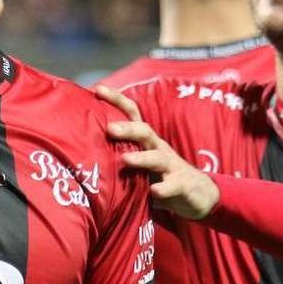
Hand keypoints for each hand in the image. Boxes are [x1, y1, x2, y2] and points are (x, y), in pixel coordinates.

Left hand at [97, 86, 219, 219]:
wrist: (200, 194)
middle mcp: (158, 148)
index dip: (117, 100)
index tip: (98, 90)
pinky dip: (163, 189)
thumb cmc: (159, 175)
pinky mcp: (181, 185)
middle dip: (127, 128)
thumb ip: (118, 154)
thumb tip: (82, 149)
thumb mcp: (140, 161)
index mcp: (146, 140)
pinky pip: (172, 186)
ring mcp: (171, 166)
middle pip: (144, 132)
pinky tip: (154, 192)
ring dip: (142, 158)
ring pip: (157, 157)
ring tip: (126, 160)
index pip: (132, 114)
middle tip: (109, 129)